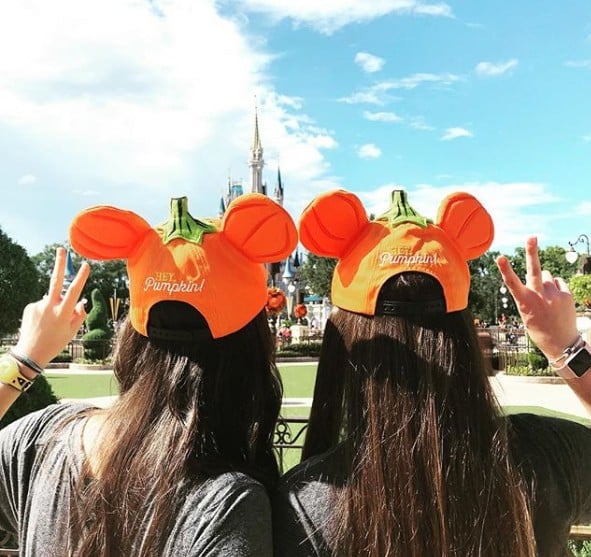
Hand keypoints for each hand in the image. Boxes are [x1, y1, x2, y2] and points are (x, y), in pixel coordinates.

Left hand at [14, 248, 89, 368]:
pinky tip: (42, 323)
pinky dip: (44, 311)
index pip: (74, 291)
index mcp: (63, 313)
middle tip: (61, 249)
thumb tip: (80, 301)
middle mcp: (50, 307)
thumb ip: (79, 314)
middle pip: (56, 281)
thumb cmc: (55, 342)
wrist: (30, 353)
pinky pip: (42, 304)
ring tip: (49, 325)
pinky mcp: (29, 307)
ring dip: (54, 306)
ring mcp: (38, 306)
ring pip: (51, 299)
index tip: (86, 265)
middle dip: (59, 264)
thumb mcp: (73, 331)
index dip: (81, 277)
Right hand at [496, 236, 578, 360]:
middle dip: (532, 252)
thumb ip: (531, 292)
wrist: (561, 342)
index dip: (505, 269)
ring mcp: (554, 295)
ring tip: (547, 299)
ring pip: (547, 276)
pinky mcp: (566, 295)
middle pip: (535, 270)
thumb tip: (544, 273)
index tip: (500, 257)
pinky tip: (556, 300)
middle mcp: (539, 296)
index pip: (512, 282)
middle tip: (532, 237)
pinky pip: (559, 283)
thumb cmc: (538, 327)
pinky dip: (556, 288)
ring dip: (546, 282)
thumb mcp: (527, 312)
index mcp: (525, 302)